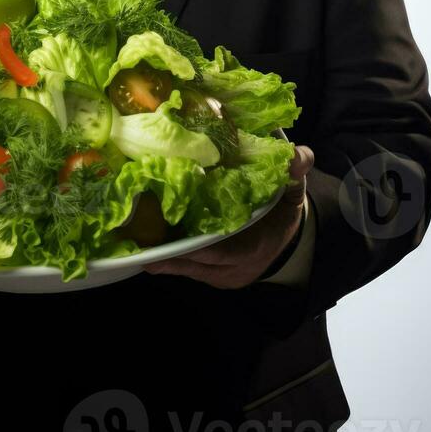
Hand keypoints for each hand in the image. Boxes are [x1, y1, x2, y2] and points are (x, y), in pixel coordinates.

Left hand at [143, 144, 313, 288]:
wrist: (288, 242)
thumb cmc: (283, 215)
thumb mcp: (293, 195)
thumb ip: (295, 175)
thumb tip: (298, 156)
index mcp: (254, 250)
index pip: (224, 253)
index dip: (197, 249)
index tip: (169, 243)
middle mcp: (234, 269)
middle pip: (196, 265)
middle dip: (168, 256)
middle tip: (138, 244)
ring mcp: (220, 276)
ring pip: (187, 269)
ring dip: (162, 258)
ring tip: (132, 244)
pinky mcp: (210, 275)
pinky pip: (185, 269)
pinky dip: (167, 258)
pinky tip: (144, 247)